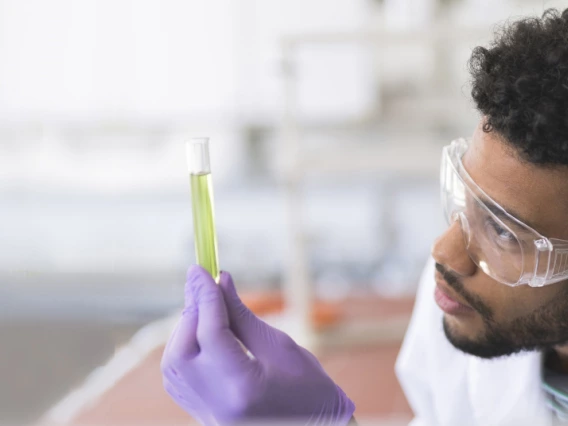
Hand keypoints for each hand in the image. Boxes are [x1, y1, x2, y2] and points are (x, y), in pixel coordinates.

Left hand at [161, 265, 354, 424]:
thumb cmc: (310, 390)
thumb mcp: (281, 347)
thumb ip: (243, 316)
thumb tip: (220, 281)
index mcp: (244, 387)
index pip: (211, 333)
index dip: (204, 296)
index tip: (201, 268)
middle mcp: (218, 405)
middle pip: (182, 350)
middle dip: (191, 313)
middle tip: (203, 285)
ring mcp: (208, 414)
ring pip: (174, 364)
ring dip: (184, 329)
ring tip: (204, 307)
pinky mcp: (204, 415)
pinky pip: (178, 378)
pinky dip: (183, 349)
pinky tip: (199, 332)